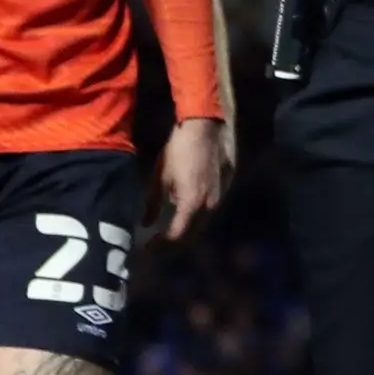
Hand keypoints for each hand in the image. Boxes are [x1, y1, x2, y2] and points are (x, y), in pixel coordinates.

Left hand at [155, 117, 226, 242]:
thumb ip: (153, 204)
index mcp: (192, 204)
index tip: (147, 248)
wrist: (207, 126)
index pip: (176, 235)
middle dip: (174, 240)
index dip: (161, 244)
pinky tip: (187, 208)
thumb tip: (145, 223)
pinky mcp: (227, 185)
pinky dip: (197, 212)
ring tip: (171, 227)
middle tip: (158, 242)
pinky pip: (210, 206)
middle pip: (193, 233)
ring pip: (203, 220)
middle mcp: (210, 205)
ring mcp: (221, 195)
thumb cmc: (179, 149)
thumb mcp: (160, 176)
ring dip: (187, 227)